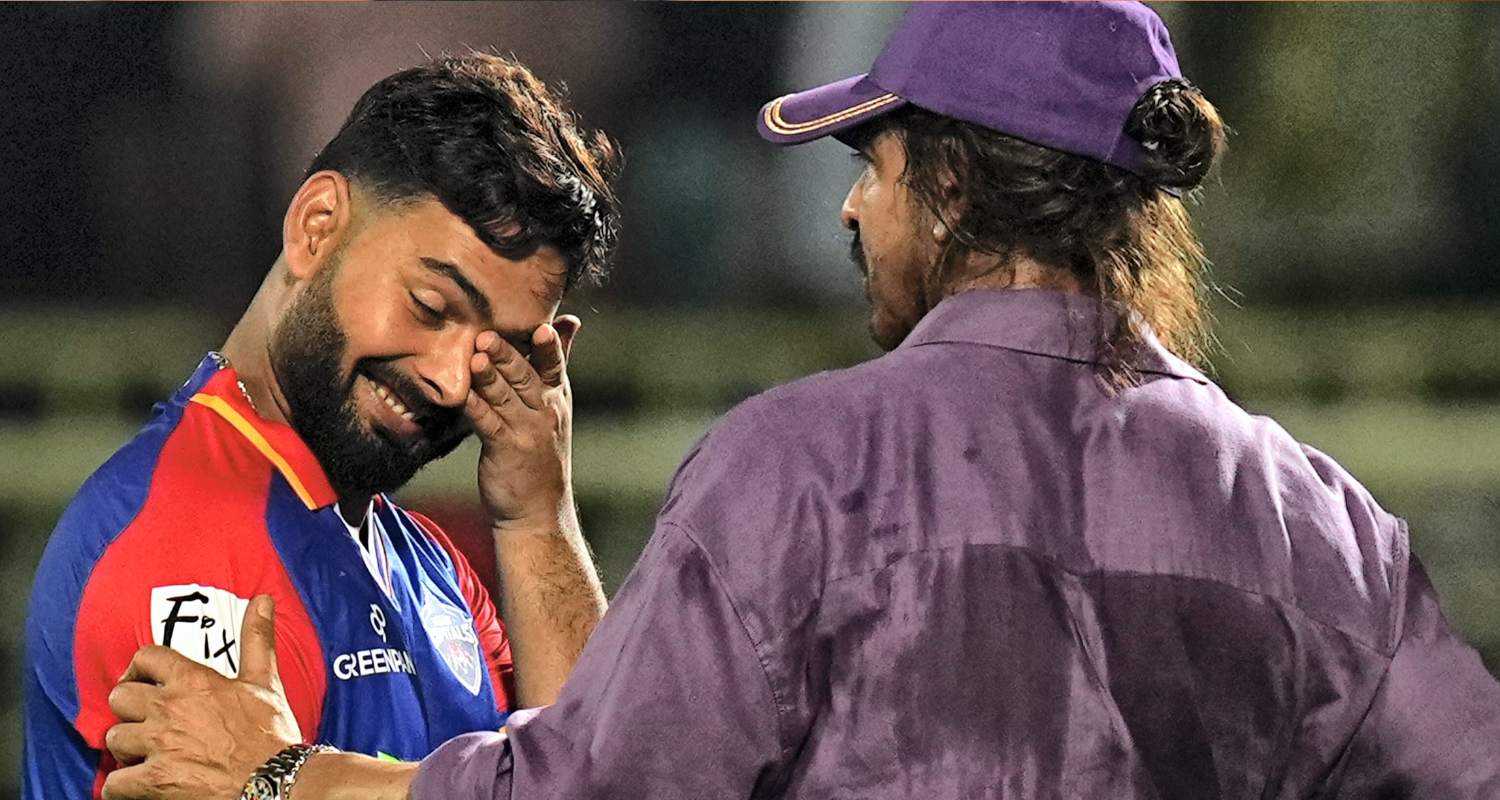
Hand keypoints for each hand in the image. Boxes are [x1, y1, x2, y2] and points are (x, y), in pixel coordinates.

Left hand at [102, 595, 300, 799]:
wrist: (275, 782)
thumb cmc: (271, 734)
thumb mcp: (265, 681)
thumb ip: (257, 639)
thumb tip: (263, 599)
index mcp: (194, 681)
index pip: (145, 658)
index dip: (140, 669)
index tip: (146, 682)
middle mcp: (169, 709)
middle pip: (119, 697)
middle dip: (130, 710)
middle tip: (146, 721)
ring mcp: (159, 745)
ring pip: (114, 739)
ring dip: (127, 748)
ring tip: (146, 754)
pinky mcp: (154, 781)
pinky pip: (113, 783)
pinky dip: (122, 786)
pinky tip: (138, 785)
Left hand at [465, 315, 580, 529]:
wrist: (538, 508)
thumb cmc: (541, 449)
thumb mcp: (555, 404)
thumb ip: (555, 362)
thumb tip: (570, 321)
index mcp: (556, 397)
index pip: (554, 366)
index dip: (549, 348)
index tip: (543, 329)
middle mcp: (545, 412)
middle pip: (525, 378)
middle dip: (508, 356)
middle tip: (488, 336)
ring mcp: (525, 432)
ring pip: (505, 397)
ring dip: (488, 377)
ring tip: (474, 357)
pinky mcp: (504, 449)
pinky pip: (487, 424)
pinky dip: (474, 407)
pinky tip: (460, 395)